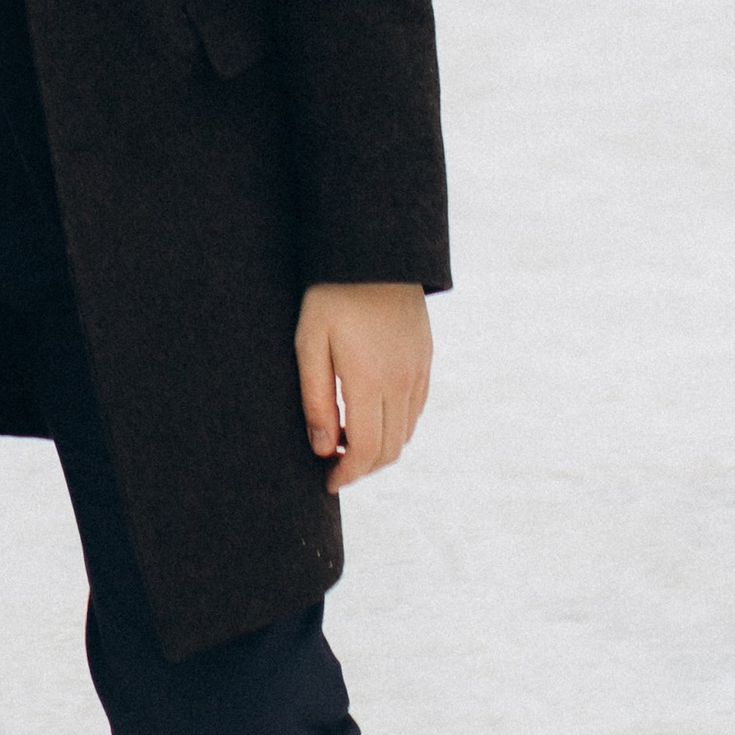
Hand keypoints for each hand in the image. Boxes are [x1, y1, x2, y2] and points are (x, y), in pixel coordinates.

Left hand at [296, 281, 432, 492]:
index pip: (366, 450)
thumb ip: (315, 398)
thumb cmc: (331, 294)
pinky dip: (397, 428)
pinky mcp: (425, 360)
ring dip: (380, 450)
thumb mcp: (309, 342)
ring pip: (406, 434)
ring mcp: (418, 372)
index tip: (327, 483)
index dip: (347, 475)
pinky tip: (372, 418)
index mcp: (370, 381)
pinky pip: (415, 410)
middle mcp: (401, 383)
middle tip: (335, 469)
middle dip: (362, 468)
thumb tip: (323, 448)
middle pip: (389, 450)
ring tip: (348, 445)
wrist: (375, 251)